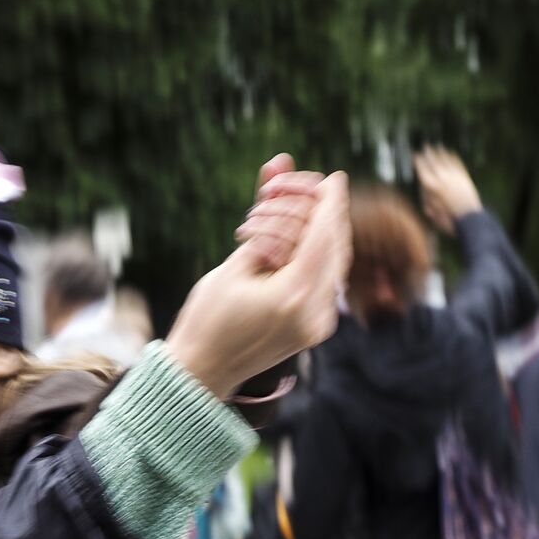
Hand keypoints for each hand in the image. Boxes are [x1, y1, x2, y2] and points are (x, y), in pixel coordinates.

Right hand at [165, 169, 350, 399]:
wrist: (202, 373)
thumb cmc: (206, 320)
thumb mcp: (231, 266)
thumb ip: (264, 217)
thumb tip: (278, 165)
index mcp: (293, 295)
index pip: (324, 235)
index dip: (330, 202)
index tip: (332, 178)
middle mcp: (315, 312)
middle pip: (336, 247)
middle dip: (323, 216)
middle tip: (306, 192)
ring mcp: (319, 324)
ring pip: (334, 264)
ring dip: (318, 235)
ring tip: (289, 219)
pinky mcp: (316, 329)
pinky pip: (326, 282)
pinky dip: (314, 258)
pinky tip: (293, 245)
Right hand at [415, 145, 480, 235]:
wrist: (469, 220)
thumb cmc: (448, 220)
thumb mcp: (432, 212)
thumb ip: (427, 200)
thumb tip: (425, 194)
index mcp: (431, 186)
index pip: (422, 169)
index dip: (418, 161)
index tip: (415, 154)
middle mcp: (442, 178)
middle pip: (433, 162)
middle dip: (428, 153)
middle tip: (425, 146)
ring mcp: (454, 176)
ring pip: (446, 160)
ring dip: (441, 153)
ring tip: (438, 146)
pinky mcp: (464, 178)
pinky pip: (457, 164)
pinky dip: (453, 158)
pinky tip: (451, 154)